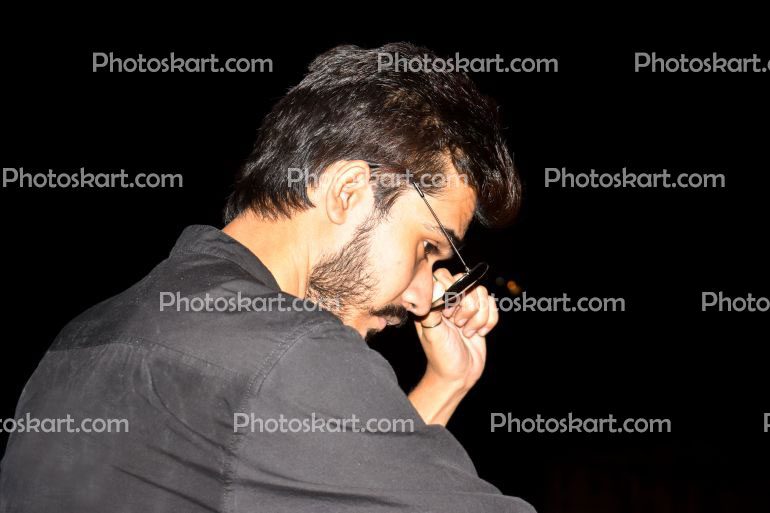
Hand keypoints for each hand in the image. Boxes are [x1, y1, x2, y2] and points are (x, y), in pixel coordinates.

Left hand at [407, 268, 498, 424]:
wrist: (459, 376)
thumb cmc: (442, 357)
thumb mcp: (433, 334)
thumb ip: (432, 310)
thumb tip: (435, 286)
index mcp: (433, 301)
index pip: (444, 276)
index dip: (451, 292)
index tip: (447, 314)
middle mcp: (449, 300)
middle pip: (467, 282)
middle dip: (467, 307)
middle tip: (458, 325)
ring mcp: (466, 307)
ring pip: (482, 293)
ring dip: (479, 317)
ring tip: (467, 332)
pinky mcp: (481, 315)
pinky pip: (493, 304)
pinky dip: (489, 321)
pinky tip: (478, 334)